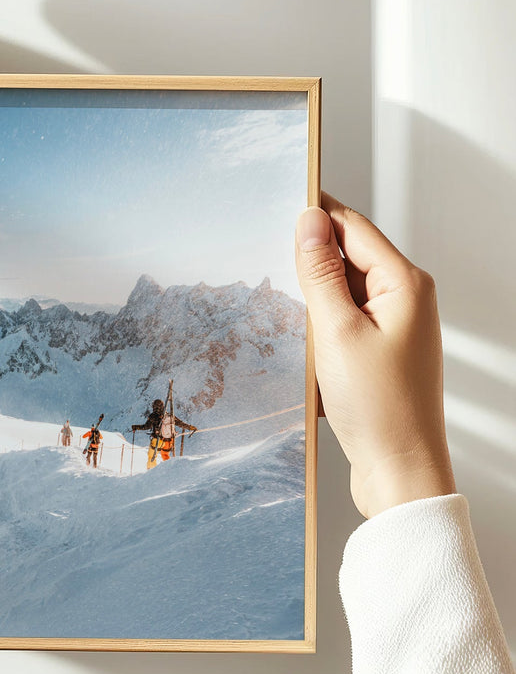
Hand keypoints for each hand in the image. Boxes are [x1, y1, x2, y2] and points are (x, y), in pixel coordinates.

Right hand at [295, 193, 455, 518]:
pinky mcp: (379, 351)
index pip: (352, 227)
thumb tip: (309, 222)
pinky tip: (300, 342)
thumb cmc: (379, 408)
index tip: (276, 202)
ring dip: (311, 298)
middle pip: (347, 256)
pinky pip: (342, 320)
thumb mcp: (337, 333)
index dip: (314, 214)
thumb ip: (321, 274)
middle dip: (308, 260)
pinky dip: (318, 325)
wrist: (399, 470)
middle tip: (268, 266)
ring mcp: (393, 326)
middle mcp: (405, 299)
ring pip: (341, 291)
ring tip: (287, 316)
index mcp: (404, 284)